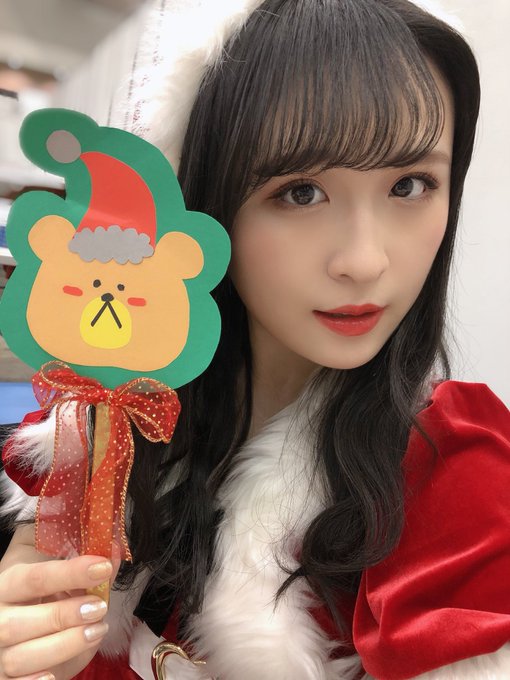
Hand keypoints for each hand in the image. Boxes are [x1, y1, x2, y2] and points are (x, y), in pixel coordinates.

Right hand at [0, 525, 114, 679]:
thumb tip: (115, 555)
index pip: (35, 578)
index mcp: (10, 586)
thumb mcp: (63, 584)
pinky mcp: (4, 679)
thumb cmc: (47, 604)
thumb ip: (87, 572)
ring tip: (96, 631)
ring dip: (63, 645)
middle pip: (20, 621)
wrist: (27, 635)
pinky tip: (55, 674)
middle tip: (99, 608)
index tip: (103, 568)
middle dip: (64, 615)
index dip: (70, 573)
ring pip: (20, 657)